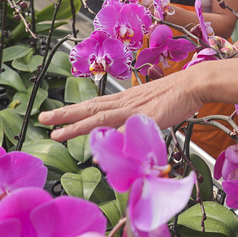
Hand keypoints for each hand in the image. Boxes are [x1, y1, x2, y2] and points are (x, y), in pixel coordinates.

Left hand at [38, 69, 204, 140]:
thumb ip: (138, 116)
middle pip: (91, 109)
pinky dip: (112, 142)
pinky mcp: (149, 118)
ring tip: (57, 135)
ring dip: (78, 127)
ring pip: (102, 118)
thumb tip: (127, 128)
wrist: (195, 83)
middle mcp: (126, 102)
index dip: (72, 110)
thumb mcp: (153, 103)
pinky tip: (100, 153)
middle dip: (65, 115)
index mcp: (126, 99)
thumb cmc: (177, 92)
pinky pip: (127, 133)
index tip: (52, 115)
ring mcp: (136, 110)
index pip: (94, 105)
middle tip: (42, 120)